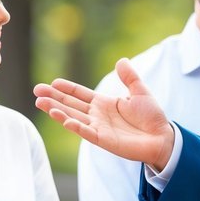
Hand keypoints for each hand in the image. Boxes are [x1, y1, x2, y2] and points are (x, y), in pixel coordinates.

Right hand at [34, 58, 174, 168]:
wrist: (163, 138)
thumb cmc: (151, 117)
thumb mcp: (140, 92)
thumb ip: (129, 77)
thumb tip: (121, 60)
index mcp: (104, 103)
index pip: (80, 94)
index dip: (67, 89)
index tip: (52, 83)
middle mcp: (98, 115)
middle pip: (71, 105)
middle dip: (54, 98)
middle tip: (37, 91)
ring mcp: (99, 128)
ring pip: (73, 118)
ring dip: (57, 111)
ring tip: (41, 103)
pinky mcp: (103, 140)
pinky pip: (86, 132)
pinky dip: (75, 126)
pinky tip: (64, 119)